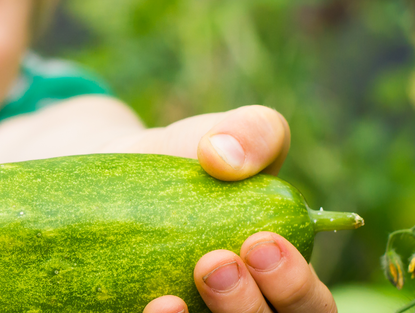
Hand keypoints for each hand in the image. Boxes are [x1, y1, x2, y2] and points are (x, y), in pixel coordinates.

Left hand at [134, 106, 332, 311]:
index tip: (260, 243)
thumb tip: (222, 157)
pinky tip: (150, 306)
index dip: (295, 289)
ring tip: (171, 297)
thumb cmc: (193, 164)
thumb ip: (252, 132)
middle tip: (215, 263)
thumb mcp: (230, 136)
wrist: (115, 176)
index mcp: (284, 283)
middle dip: (248, 310)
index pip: (311, 310)